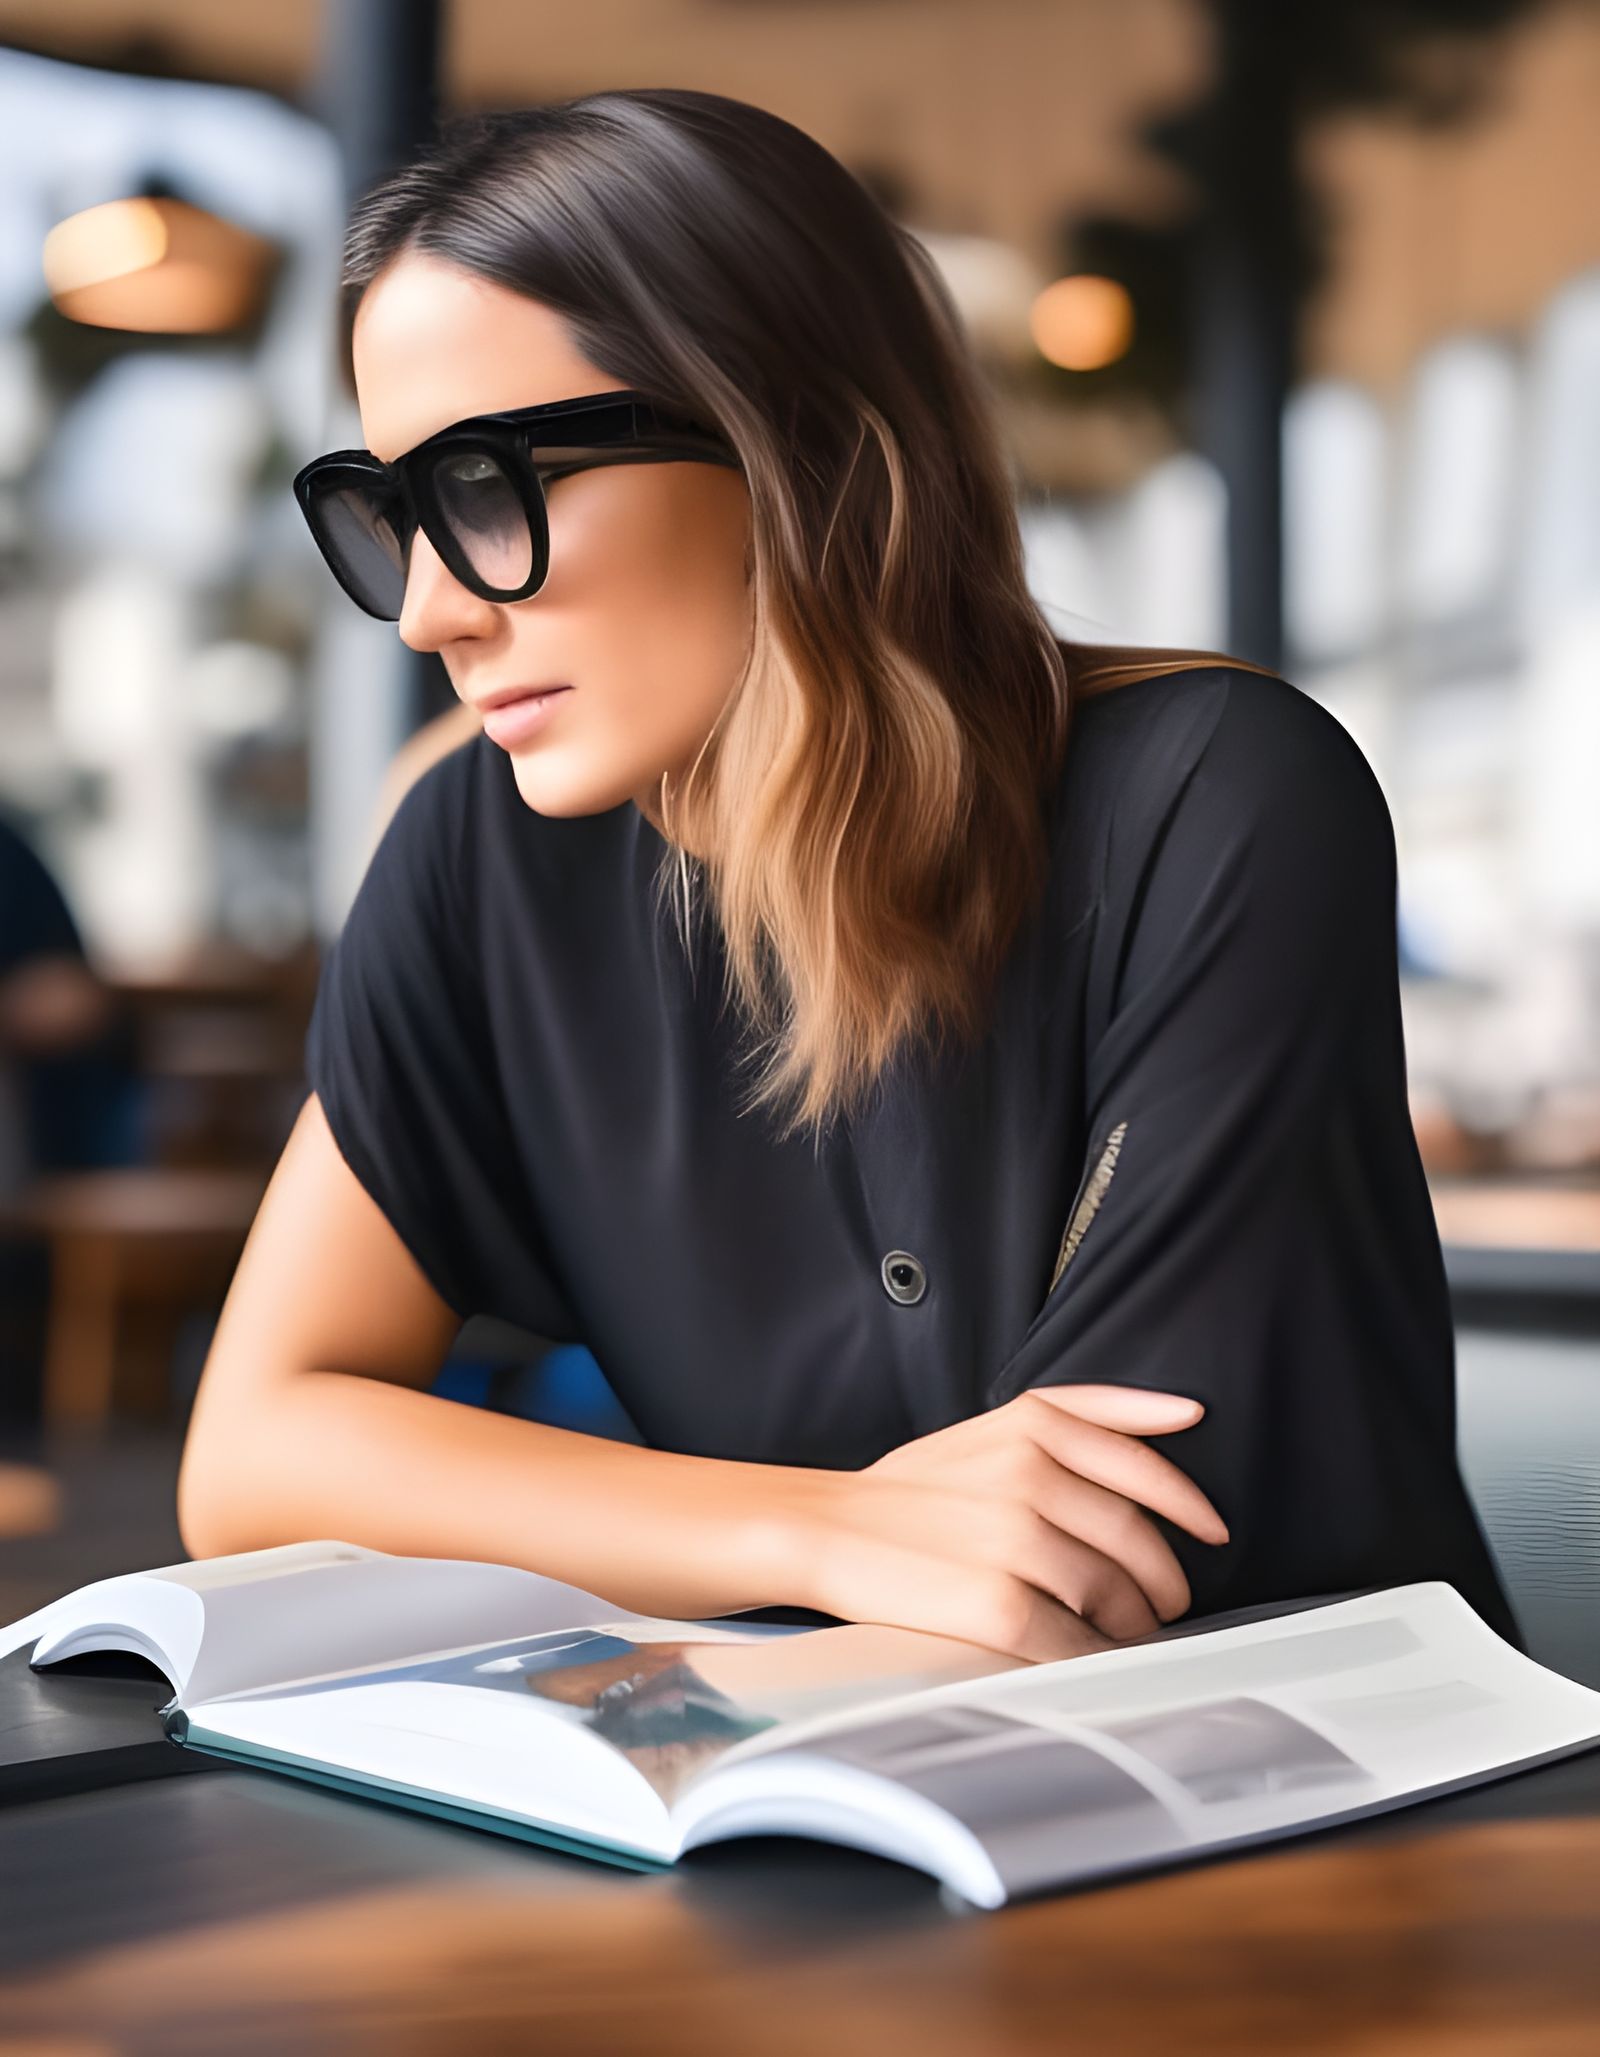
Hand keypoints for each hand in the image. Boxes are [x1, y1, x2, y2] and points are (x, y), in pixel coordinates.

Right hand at [775, 1385, 1228, 1661]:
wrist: (825, 1530)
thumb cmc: (909, 1489)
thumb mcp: (992, 1426)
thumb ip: (1083, 1415)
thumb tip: (1184, 1413)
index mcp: (1032, 1426)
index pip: (1142, 1466)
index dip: (1188, 1505)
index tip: (1213, 1531)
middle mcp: (1031, 1476)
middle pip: (1136, 1540)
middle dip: (1163, 1581)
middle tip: (1165, 1603)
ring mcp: (1017, 1543)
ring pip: (1114, 1595)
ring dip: (1132, 1625)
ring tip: (1122, 1633)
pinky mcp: (1000, 1606)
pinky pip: (1076, 1643)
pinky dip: (1091, 1657)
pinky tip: (1084, 1657)